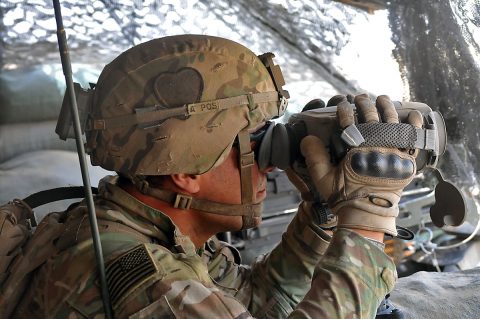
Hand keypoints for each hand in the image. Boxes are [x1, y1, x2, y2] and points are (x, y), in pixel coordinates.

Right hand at [300, 94, 422, 235]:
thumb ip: (314, 157)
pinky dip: (414, 126)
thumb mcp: (323, 178)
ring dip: (387, 108)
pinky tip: (412, 114)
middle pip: (372, 117)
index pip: (349, 122)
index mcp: (356, 150)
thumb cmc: (344, 197)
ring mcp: (394, 153)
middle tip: (360, 97)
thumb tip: (307, 138)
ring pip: (393, 123)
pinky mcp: (406, 162)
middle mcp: (376, 148)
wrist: (368, 215)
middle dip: (365, 104)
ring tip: (382, 98)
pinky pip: (414, 140)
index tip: (342, 105)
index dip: (344, 110)